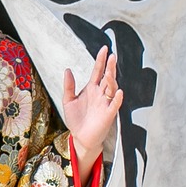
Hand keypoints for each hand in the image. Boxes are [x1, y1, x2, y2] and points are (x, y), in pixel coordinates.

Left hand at [58, 46, 122, 165]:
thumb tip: (67, 70)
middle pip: (107, 77)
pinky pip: (115, 105)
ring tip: (110, 72)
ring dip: (112, 80)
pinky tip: (118, 92)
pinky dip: (117, 98)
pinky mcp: (108, 114)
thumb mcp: (68, 100)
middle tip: (112, 56)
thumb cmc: (76, 119)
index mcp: (91, 89)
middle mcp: (100, 94)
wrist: (80, 137)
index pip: (98, 71)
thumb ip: (68, 86)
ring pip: (112, 89)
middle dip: (110, 67)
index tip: (105, 49)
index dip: (101, 60)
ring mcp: (105, 103)